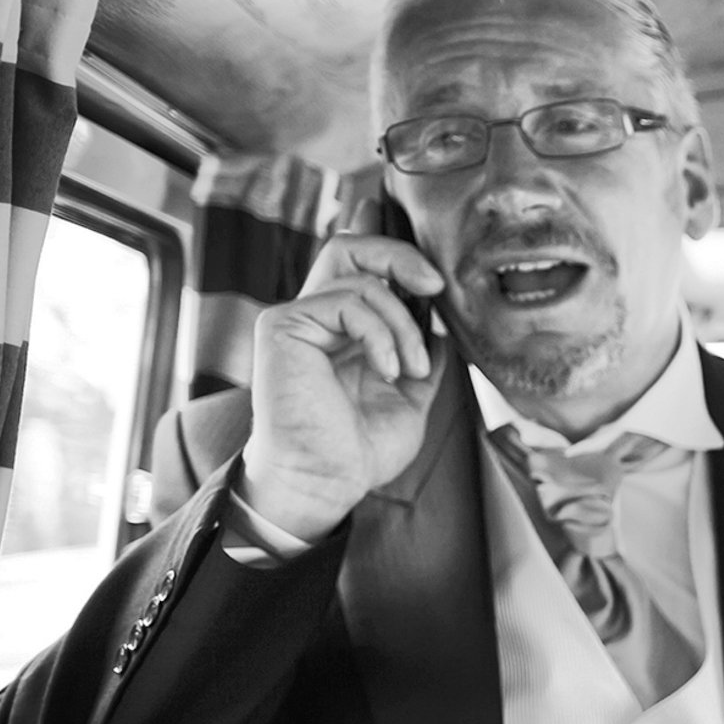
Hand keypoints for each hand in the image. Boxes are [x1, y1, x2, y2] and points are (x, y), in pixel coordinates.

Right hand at [238, 195, 448, 540]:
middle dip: (398, 253)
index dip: (386, 241)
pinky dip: (381, 332)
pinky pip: (346, 300)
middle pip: (348, 244)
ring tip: (410, 368)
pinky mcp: (283, 326)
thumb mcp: (410, 397)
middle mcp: (315, 316)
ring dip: (402, 322)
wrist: (325, 482)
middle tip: (434, 283)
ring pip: (358, 275)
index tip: (426, 262)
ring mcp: (296, 318)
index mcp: (341, 328)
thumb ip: (423, 356)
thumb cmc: (357, 450)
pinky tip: (388, 369)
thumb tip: (440, 323)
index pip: (357, 263)